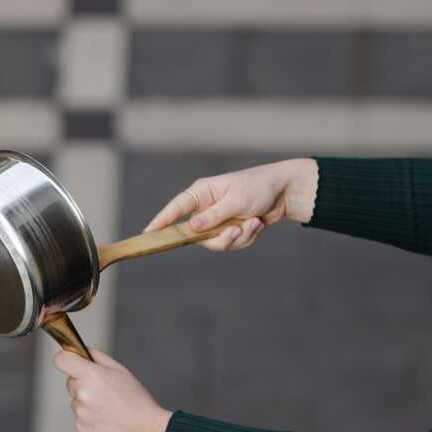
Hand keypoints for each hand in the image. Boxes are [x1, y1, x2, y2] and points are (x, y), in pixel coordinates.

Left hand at [53, 349, 171, 431]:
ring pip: (77, 402)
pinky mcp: (81, 430)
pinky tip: (108, 420)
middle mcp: (82, 394)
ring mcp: (80, 414)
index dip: (67, 358)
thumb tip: (82, 352)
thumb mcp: (121, 371)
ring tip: (110, 409)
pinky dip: (91, 419)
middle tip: (105, 390)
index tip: (73, 361)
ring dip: (88, 403)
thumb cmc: (137, 401)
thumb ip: (97, 358)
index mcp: (90, 376)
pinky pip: (81, 419)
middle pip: (71, 382)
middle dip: (83, 383)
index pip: (61, 360)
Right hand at [144, 158, 318, 250]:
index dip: (161, 221)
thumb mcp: (235, 201)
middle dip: (220, 237)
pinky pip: (232, 243)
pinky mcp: (231, 229)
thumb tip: (191, 228)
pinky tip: (258, 223)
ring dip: (239, 237)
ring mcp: (219, 220)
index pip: (176, 208)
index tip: (148, 234)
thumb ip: (213, 217)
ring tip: (255, 223)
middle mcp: (207, 207)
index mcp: (202, 193)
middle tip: (236, 230)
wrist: (284, 192)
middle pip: (198, 235)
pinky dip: (248, 237)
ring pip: (216, 243)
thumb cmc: (258, 187)